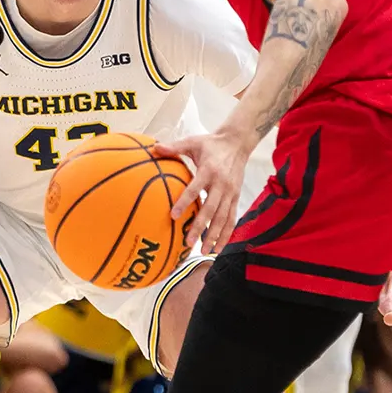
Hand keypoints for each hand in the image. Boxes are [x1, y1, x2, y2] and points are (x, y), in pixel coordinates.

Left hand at [153, 130, 250, 251]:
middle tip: (189, 242)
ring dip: (214, 235)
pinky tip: (218, 247)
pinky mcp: (236, 197)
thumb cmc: (211, 143)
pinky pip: (232, 219)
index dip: (185, 202)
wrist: (237, 143)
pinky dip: (226, 234)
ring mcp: (231, 193)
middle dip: (200, 227)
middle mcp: (222, 184)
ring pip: (223, 218)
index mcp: (209, 170)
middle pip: (211, 209)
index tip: (173, 215)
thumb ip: (174, 147)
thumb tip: (154, 147)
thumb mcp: (193, 141)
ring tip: (205, 251)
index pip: (195, 188)